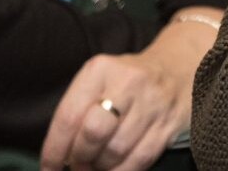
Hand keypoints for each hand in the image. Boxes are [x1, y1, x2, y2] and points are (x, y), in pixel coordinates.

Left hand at [40, 35, 196, 170]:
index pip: (69, 116)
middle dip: (79, 159)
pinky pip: (141, 159)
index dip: (54, 150)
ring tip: (96, 166)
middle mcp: (129, 82)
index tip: (49, 167)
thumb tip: (59, 157)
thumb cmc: (126, 81)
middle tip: (77, 166)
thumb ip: (78, 111)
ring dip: (101, 168)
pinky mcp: (170, 123)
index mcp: (101, 70)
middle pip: (93, 134)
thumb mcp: (99, 81)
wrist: (179, 67)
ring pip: (116, 151)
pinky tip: (115, 170)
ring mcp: (153, 103)